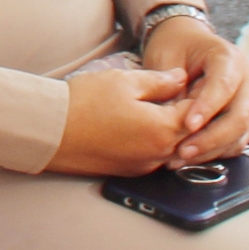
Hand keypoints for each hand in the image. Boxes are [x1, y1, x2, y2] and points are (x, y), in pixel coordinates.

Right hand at [42, 60, 190, 175]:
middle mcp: (159, 153)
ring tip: (163, 107)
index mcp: (163, 129)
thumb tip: (181, 78)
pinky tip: (143, 126)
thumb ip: (158, 81)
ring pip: (173, 147)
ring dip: (173, 130)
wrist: (49, 132)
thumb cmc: (83, 103)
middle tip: (183, 93)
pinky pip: (154, 156)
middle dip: (190, 115)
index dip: (199, 94)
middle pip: (190, 134)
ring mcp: (144, 166)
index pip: (197, 112)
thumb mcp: (123, 81)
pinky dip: (156, 141)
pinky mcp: (129, 171)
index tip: (195, 81)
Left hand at [141, 16, 248, 165]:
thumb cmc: (175, 46)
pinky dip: (213, 153)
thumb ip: (169, 85)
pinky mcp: (239, 120)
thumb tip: (169, 118)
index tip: (189, 124)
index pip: (223, 85)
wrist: (186, 42)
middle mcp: (244, 82)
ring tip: (179, 159)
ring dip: (210, 150)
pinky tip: (190, 158)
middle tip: (182, 151)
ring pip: (237, 134)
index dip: (207, 107)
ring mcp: (245, 102)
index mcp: (228, 58)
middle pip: (238, 116)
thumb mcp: (166, 56)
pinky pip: (233, 142)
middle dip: (210, 138)